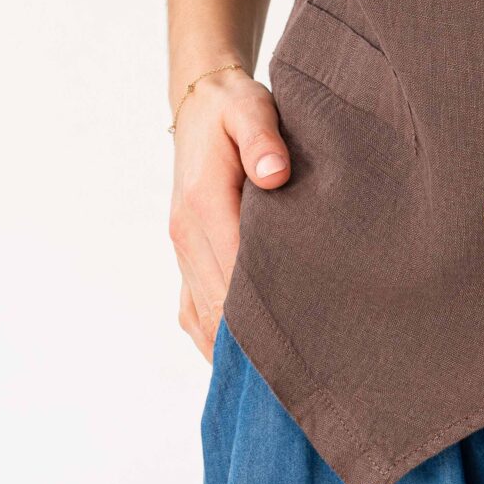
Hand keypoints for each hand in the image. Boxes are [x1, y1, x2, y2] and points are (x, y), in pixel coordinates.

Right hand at [168, 71, 290, 358]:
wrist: (201, 102)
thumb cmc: (234, 107)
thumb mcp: (250, 107)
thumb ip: (262, 139)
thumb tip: (274, 174)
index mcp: (203, 205)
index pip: (232, 274)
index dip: (262, 311)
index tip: (300, 340)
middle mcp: (186, 235)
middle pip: (216, 308)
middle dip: (253, 342)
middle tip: (299, 373)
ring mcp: (183, 249)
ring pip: (200, 318)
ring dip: (231, 349)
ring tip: (274, 381)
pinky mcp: (186, 255)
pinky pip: (192, 311)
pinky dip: (214, 338)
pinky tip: (244, 360)